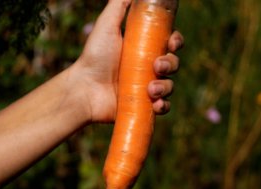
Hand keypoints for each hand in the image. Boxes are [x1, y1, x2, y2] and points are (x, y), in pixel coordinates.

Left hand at [68, 0, 183, 122]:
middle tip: (157, 66)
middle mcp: (148, 67)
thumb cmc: (95, 56)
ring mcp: (147, 87)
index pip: (169, 43)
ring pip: (170, 85)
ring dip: (166, 86)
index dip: (176, 41)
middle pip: (173, 63)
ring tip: (150, 89)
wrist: (84, 88)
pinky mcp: (144, 105)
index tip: (172, 42)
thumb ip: (119, 6)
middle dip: (171, 63)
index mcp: (143, 48)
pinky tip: (155, 104)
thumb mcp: (107, 26)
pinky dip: (164, 106)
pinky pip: (164, 106)